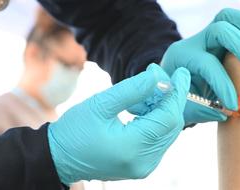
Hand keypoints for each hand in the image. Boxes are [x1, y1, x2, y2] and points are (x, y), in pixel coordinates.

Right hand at [47, 64, 189, 184]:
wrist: (59, 156)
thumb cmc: (75, 129)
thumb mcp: (102, 103)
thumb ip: (133, 89)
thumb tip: (160, 76)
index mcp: (133, 148)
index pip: (168, 117)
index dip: (176, 92)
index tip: (181, 71)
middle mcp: (144, 162)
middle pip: (172, 126)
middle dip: (171, 99)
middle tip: (164, 76)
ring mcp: (144, 167)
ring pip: (167, 133)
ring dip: (162, 109)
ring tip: (146, 91)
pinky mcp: (141, 166)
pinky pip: (158, 140)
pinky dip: (155, 121)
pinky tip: (142, 107)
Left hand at [161, 8, 239, 124]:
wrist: (173, 88)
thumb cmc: (178, 100)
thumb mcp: (180, 109)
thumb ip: (199, 110)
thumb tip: (223, 111)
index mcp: (182, 57)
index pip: (206, 63)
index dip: (222, 83)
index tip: (233, 104)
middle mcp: (195, 42)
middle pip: (218, 30)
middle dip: (239, 45)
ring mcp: (208, 36)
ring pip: (227, 17)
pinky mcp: (221, 37)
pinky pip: (236, 23)